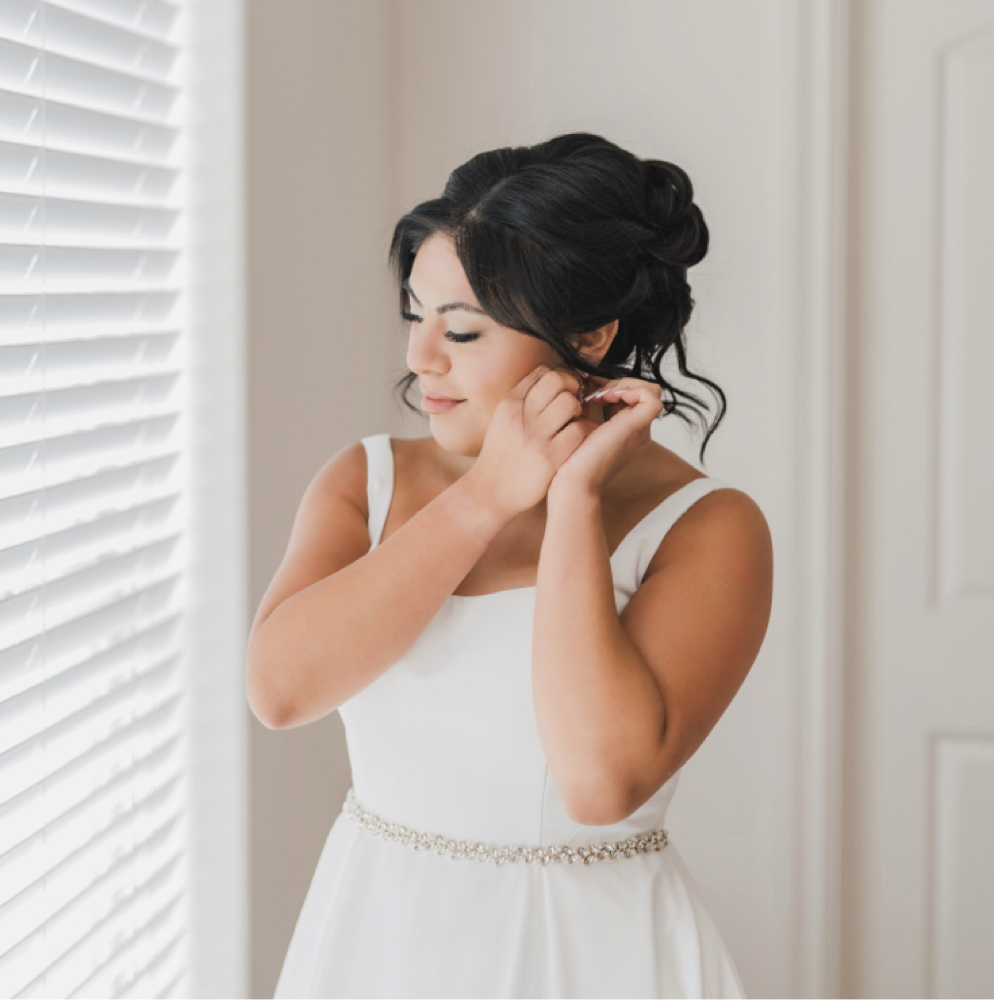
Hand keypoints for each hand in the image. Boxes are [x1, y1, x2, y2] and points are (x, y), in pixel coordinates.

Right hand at [465, 364, 592, 518]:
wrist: (490, 491)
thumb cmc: (500, 455)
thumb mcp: (502, 420)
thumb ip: (523, 400)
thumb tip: (551, 382)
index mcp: (510, 403)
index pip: (543, 372)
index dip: (560, 377)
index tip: (563, 391)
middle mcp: (522, 415)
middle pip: (559, 381)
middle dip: (572, 390)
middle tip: (572, 406)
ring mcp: (536, 436)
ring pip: (571, 403)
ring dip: (576, 412)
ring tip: (570, 423)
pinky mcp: (550, 457)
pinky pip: (577, 431)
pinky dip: (579, 434)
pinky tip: (571, 442)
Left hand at [549, 375, 663, 497]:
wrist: (572, 483)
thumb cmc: (571, 460)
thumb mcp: (585, 426)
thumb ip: (592, 408)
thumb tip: (588, 382)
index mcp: (630, 433)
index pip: (636, 397)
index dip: (616, 386)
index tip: (592, 390)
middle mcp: (640, 433)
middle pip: (644, 392)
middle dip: (619, 384)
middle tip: (594, 393)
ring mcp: (641, 431)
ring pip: (651, 390)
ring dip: (624, 384)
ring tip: (600, 395)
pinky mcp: (636, 428)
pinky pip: (651, 397)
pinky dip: (631, 389)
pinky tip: (607, 397)